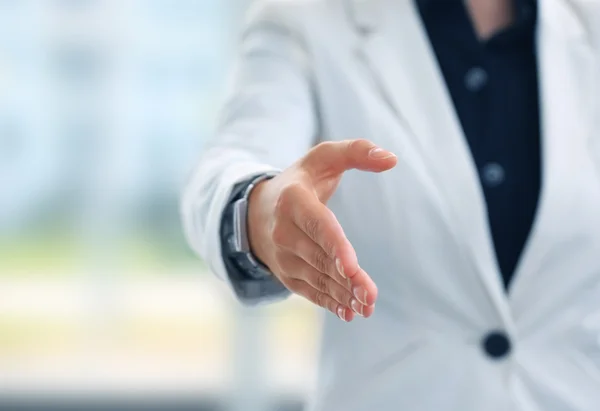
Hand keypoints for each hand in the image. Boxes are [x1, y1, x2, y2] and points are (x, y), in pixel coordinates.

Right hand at [247, 139, 396, 321]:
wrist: (257, 210)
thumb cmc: (301, 182)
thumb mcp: (323, 158)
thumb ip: (357, 151)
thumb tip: (392, 159)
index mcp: (293, 199)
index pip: (317, 225)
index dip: (335, 247)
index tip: (352, 267)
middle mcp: (283, 231)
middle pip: (320, 258)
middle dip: (346, 278)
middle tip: (371, 295)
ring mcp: (282, 256)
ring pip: (316, 278)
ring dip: (342, 294)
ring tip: (366, 305)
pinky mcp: (286, 274)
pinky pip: (309, 291)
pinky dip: (329, 303)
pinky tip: (349, 312)